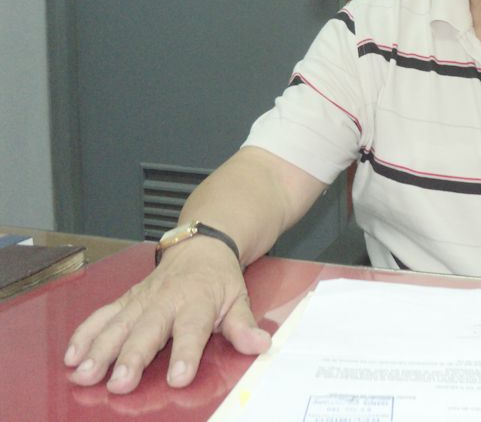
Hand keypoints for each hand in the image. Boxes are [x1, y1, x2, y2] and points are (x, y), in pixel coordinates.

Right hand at [63, 237, 270, 393]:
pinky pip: (102, 316)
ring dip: (99, 350)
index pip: (192, 328)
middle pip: (147, 330)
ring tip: (85, 375)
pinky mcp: (126, 299)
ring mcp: (142, 299)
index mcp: (197, 300)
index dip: (186, 353)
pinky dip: (85, 334)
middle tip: (119, 383)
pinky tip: (72, 356)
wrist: (202, 245)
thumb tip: (259, 344)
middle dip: (132, 357)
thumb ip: (244, 325)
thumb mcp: (238, 298)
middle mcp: (166, 299)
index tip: (179, 377)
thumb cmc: (218, 278)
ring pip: (118, 324)